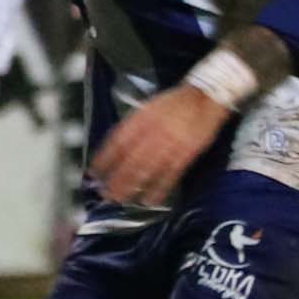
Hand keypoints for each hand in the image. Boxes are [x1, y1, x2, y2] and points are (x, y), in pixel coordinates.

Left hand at [91, 86, 231, 208]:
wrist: (204, 98)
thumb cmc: (173, 103)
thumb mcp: (147, 108)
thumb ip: (132, 126)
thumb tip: (116, 146)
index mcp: (141, 120)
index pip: (117, 143)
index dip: (104, 159)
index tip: (93, 173)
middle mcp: (153, 134)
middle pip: (130, 161)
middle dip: (116, 179)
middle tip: (105, 194)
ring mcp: (170, 146)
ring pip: (147, 170)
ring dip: (132, 187)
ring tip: (121, 199)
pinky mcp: (185, 155)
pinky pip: (170, 175)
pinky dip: (159, 189)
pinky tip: (149, 200)